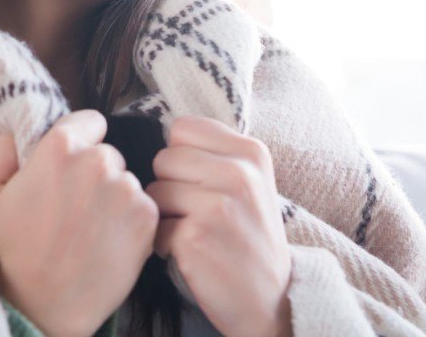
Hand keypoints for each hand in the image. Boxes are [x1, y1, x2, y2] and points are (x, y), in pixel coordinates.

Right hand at [0, 110, 158, 336]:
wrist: (45, 306)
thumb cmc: (11, 251)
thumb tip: (15, 133)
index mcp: (60, 146)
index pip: (88, 121)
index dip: (78, 142)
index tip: (67, 169)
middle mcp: (99, 160)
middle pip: (107, 152)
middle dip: (94, 172)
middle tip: (73, 206)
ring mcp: (126, 188)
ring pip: (125, 180)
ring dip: (112, 196)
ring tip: (88, 227)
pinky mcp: (146, 217)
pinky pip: (141, 205)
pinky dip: (128, 219)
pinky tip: (105, 240)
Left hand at [146, 116, 293, 336]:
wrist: (272, 298)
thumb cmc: (250, 236)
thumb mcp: (251, 182)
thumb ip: (217, 152)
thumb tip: (168, 132)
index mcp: (251, 151)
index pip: (182, 127)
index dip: (180, 155)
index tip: (199, 181)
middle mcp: (238, 172)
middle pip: (163, 158)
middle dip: (169, 186)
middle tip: (196, 212)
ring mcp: (218, 204)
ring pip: (154, 191)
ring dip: (164, 215)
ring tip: (193, 232)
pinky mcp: (196, 236)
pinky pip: (154, 226)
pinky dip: (162, 244)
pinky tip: (190, 253)